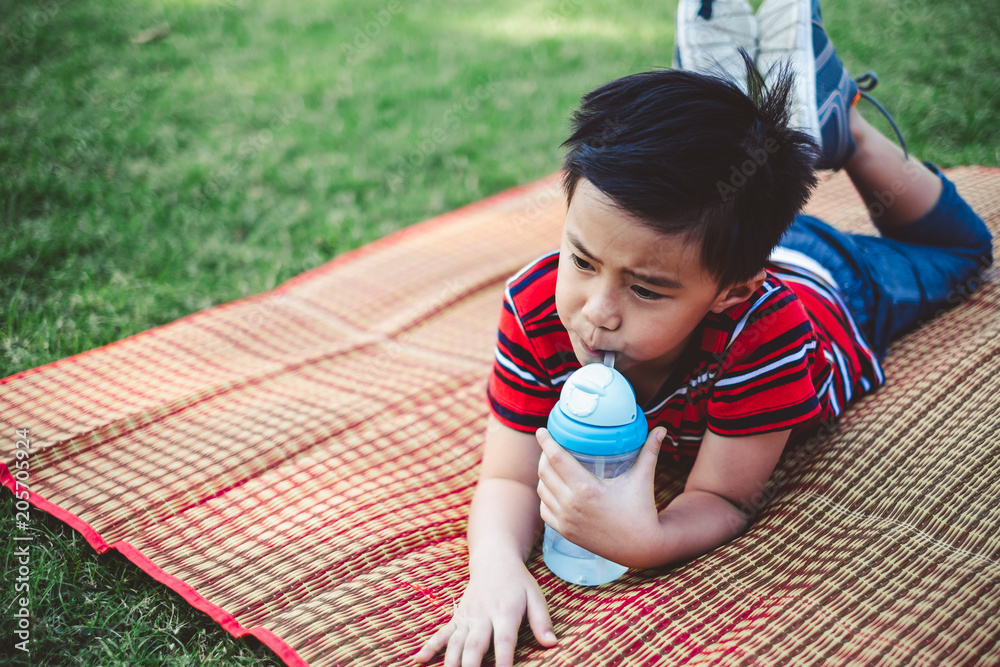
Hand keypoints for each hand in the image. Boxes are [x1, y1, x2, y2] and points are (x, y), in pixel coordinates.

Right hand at [413, 558, 557, 666]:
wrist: (494, 560)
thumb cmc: (517, 582)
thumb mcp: (535, 596)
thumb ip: (542, 620)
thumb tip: (552, 643)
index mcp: (505, 612)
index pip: (504, 641)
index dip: (503, 661)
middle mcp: (483, 616)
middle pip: (475, 646)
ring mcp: (467, 617)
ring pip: (455, 643)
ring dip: (450, 662)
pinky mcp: (457, 617)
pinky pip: (441, 633)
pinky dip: (430, 646)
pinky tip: (420, 659)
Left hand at [536, 426, 666, 567]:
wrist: (641, 548)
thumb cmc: (642, 511)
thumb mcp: (643, 479)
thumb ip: (650, 451)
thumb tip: (661, 429)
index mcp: (586, 488)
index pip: (557, 458)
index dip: (546, 442)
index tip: (541, 431)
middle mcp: (571, 504)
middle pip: (545, 472)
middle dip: (544, 455)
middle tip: (549, 446)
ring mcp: (566, 520)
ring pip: (542, 490)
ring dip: (543, 475)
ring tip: (551, 465)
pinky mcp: (565, 532)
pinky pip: (544, 510)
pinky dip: (545, 497)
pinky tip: (552, 489)